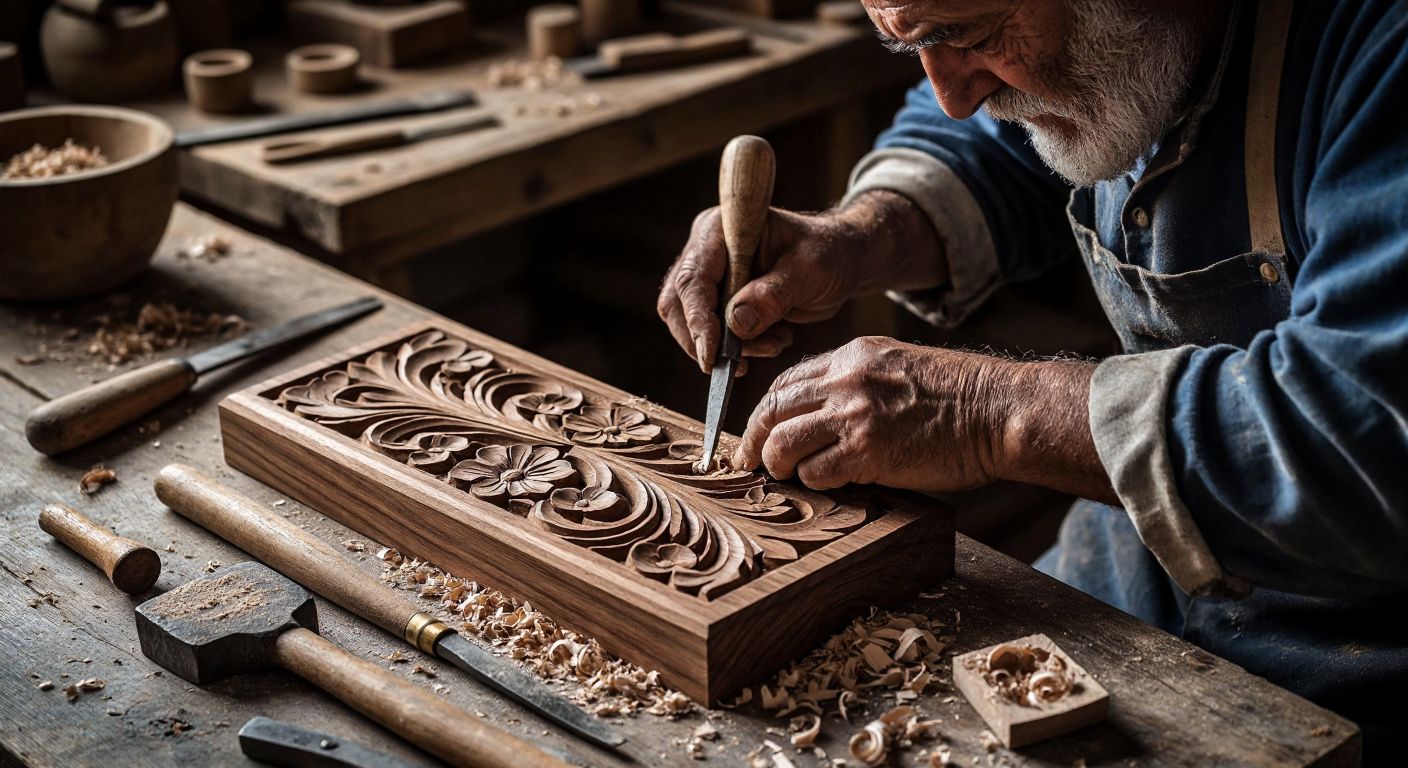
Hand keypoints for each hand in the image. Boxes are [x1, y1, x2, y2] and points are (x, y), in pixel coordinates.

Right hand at [656, 191, 943, 372]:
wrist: (841, 260)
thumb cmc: (828, 253)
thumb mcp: (810, 271)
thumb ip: (774, 295)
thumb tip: (735, 324)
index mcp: (722, 230)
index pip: (694, 279)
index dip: (699, 320)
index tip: (712, 356)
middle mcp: (706, 249)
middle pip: (678, 304)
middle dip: (707, 340)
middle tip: (743, 363)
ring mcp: (709, 275)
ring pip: (689, 323)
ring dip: (725, 348)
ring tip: (773, 344)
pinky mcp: (717, 299)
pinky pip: (709, 333)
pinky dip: (736, 348)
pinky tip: (771, 340)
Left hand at [733, 337, 1117, 500]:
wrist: (1000, 410)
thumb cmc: (962, 396)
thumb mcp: (902, 366)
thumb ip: (861, 381)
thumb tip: (827, 412)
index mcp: (853, 356)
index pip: (787, 382)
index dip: (767, 410)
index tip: (761, 430)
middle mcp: (845, 380)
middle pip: (772, 409)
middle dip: (753, 438)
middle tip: (747, 460)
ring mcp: (854, 414)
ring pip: (782, 442)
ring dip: (776, 464)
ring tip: (781, 477)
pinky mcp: (867, 451)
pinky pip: (815, 471)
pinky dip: (812, 482)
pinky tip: (824, 486)